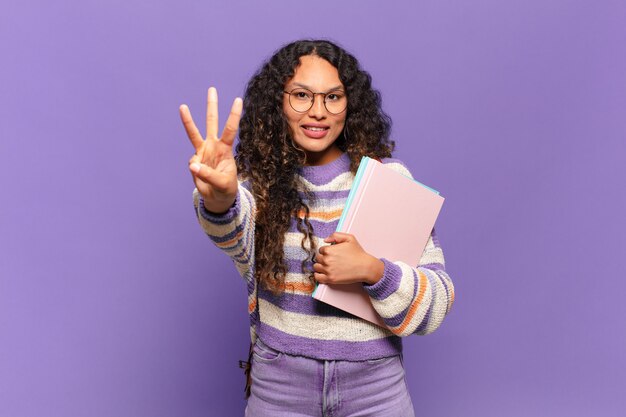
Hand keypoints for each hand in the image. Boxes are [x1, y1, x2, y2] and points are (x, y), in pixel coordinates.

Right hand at [179, 87, 242, 213]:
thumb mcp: (222, 183)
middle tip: (212, 88)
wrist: (218, 197)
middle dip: (211, 106)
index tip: (238, 99)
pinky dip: (195, 171)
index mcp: (225, 149)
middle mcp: (214, 146)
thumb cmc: (226, 188)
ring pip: (194, 133)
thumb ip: (209, 175)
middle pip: (212, 122)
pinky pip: (192, 163)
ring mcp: (203, 152)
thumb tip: (192, 166)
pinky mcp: (194, 161)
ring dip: (188, 120)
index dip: (234, 115)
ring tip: (183, 106)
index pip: (230, 129)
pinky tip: (202, 177)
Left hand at [313, 232, 384, 285]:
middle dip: (323, 258)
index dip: (326, 251)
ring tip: (328, 266)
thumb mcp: (349, 238)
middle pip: (318, 258)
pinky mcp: (330, 279)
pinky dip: (318, 275)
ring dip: (320, 266)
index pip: (320, 250)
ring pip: (316, 267)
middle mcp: (326, 260)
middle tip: (331, 259)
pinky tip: (323, 273)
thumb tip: (325, 240)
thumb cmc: (358, 253)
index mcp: (329, 250)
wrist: (365, 267)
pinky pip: (317, 277)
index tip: (331, 253)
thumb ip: (335, 235)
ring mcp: (328, 270)